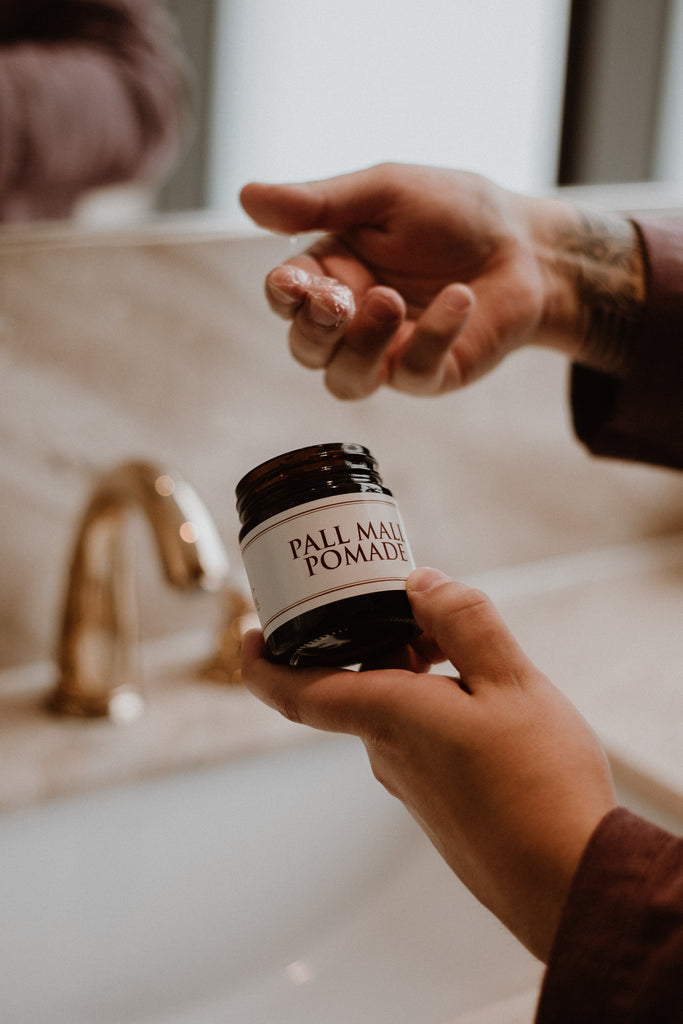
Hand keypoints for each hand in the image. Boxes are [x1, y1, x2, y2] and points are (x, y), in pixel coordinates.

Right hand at [240, 163, 644, 396]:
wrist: (527, 243)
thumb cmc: (455, 212)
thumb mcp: (385, 193)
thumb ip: (319, 203)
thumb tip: (246, 197)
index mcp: (331, 273)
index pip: (286, 297)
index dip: (284, 295)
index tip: (296, 281)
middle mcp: (352, 320)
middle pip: (306, 349)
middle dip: (314, 328)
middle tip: (339, 300)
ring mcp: (389, 353)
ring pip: (345, 380)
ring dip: (360, 346)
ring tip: (389, 302)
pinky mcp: (430, 373)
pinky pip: (414, 372)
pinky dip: (434, 335)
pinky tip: (459, 296)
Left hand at [241, 566, 616, 960]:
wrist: (572, 884)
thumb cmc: (541, 785)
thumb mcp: (513, 683)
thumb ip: (463, 623)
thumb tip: (419, 583)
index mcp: (389, 718)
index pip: (296, 691)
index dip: (262, 663)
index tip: (248, 634)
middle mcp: (388, 756)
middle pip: (362, 683)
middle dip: (386, 640)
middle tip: (430, 610)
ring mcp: (414, 788)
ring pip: (397, 710)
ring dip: (421, 672)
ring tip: (478, 655)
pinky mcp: (441, 808)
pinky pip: (422, 740)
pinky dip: (439, 707)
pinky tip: (492, 709)